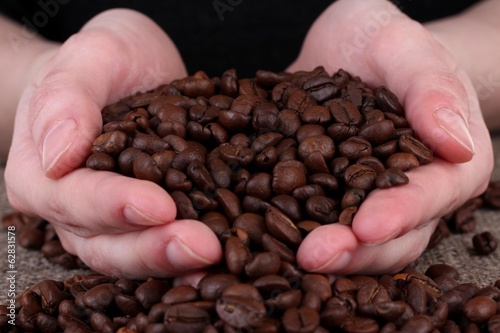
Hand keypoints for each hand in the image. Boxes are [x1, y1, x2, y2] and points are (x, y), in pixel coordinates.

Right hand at [5, 9, 221, 278]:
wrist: (126, 71)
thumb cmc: (104, 60)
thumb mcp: (89, 55)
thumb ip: (66, 97)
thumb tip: (59, 155)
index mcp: (42, 172)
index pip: (73, 197)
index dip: (114, 205)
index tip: (160, 205)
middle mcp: (70, 209)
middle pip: (104, 243)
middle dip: (154, 248)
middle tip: (203, 246)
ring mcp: (107, 222)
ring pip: (132, 257)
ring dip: (174, 262)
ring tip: (216, 259)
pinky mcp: (143, 223)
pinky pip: (159, 246)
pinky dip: (186, 261)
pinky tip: (219, 262)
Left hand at [288, 0, 492, 273]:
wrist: (351, 49)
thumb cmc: (387, 43)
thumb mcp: (405, 48)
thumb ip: (431, 89)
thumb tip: (457, 144)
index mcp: (445, 163)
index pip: (429, 196)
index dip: (399, 214)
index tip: (367, 227)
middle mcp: (408, 192)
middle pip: (389, 236)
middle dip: (353, 250)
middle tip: (313, 256)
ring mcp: (365, 200)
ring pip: (353, 243)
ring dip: (321, 254)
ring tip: (285, 257)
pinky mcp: (328, 196)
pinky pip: (313, 222)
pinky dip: (292, 234)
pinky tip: (261, 236)